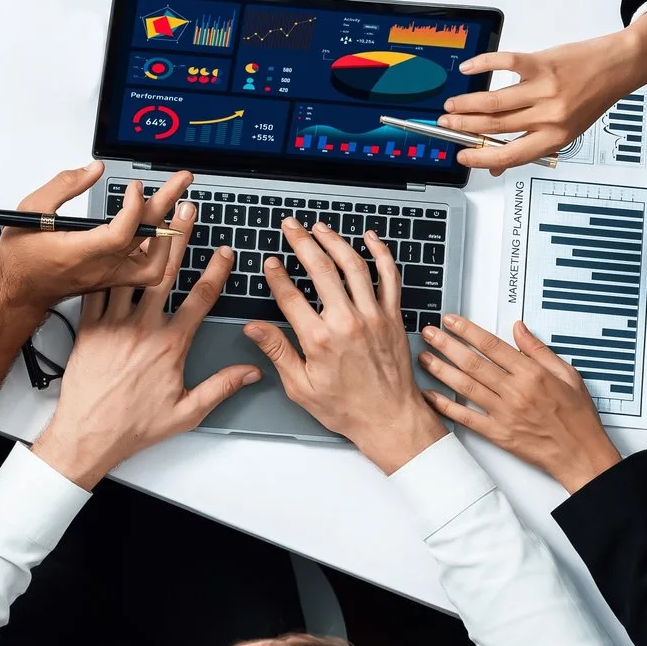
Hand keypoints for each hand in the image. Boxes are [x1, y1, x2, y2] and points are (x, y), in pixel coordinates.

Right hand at [0, 166, 189, 312]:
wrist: (18, 292)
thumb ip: (64, 186)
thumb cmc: (21, 257)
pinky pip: (146, 269)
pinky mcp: (113, 279)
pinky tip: (159, 227)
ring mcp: (109, 277)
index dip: (133, 207)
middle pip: (145, 240)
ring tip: (176, 206)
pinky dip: (158, 247)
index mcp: (79, 254)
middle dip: (167, 205)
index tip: (133, 187)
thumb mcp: (31, 210)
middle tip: (181, 182)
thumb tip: (94, 169)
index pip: (121, 234)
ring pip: (154, 263)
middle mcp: (99, 268)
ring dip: (169, 233)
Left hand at [31, 214, 258, 487]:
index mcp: (170, 345)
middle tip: (186, 209)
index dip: (216, 270)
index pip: (200, 298)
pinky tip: (109, 245)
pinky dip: (105, 264)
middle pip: (165, 272)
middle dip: (178, 235)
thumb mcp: (186, 412)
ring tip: (147, 213)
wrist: (87, 435)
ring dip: (141, 241)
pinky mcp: (88, 326)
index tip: (225, 250)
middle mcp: (143, 328)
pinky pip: (98, 287)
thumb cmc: (132, 427)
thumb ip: (221, 387)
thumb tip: (251, 372)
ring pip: (130, 272)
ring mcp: (113, 324)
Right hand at [241, 219, 445, 474]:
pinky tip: (370, 238)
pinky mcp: (393, 317)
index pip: (290, 295)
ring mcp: (373, 316)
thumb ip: (277, 352)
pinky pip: (389, 277)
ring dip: (334, 241)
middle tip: (291, 226)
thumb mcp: (301, 388)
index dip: (277, 275)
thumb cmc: (347, 408)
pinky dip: (381, 253)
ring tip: (319, 227)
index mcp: (320, 340)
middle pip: (321, 269)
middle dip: (302, 242)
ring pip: (353, 265)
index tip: (270, 262)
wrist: (391, 419)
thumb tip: (253, 328)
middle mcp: (347, 322)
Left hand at [418, 316, 621, 492]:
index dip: (467, 330)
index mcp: (532, 374)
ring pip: (465, 386)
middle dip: (447, 344)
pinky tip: (430, 395)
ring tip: (424, 357)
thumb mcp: (567, 375)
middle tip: (429, 333)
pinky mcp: (498, 434)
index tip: (451, 320)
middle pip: (473, 362)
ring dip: (441, 370)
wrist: (582, 455)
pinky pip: (466, 418)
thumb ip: (539, 350)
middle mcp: (515, 392)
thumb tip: (518, 328)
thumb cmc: (577, 417)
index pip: (492, 345)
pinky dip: (445, 406)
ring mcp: (504, 414)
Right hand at [439, 6, 646, 170]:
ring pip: (494, 101)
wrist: (618, 67)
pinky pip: (504, 63)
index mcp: (556, 137)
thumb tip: (498, 164)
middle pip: (495, 126)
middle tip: (447, 124)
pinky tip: (469, 69)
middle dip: (464, 127)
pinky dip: (482, 65)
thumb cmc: (593, 97)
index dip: (481, 157)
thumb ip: (533, 146)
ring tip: (452, 104)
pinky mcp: (542, 63)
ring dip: (467, 103)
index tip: (461, 155)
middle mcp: (550, 115)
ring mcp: (545, 89)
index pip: (511, 154)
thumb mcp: (567, 130)